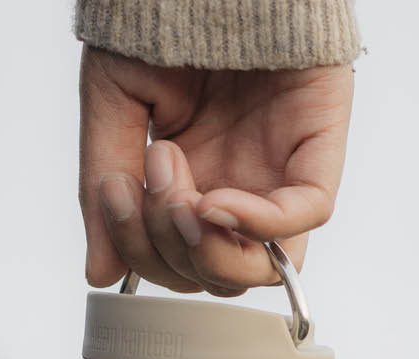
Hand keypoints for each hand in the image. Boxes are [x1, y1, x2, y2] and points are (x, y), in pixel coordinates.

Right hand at [79, 47, 353, 295]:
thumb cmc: (163, 19)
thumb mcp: (114, 106)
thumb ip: (107, 192)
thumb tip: (101, 272)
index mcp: (191, 181)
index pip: (178, 263)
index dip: (145, 252)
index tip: (118, 191)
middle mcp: (236, 187)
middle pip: (216, 274)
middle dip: (173, 250)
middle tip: (154, 179)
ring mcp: (279, 174)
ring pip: (265, 265)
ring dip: (214, 254)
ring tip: (188, 200)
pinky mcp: (317, 148)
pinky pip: (307, 215)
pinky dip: (261, 227)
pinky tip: (217, 204)